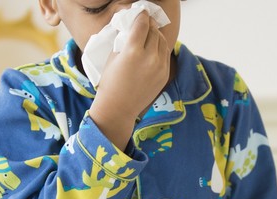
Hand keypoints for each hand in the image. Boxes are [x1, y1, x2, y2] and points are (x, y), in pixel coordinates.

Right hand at [89, 11, 170, 149]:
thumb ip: (125, 40)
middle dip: (149, 25)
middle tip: (145, 23)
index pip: (142, 24)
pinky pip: (165, 54)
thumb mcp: (113, 56)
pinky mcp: (164, 74)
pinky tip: (154, 47)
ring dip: (156, 35)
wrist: (119, 107)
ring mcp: (159, 67)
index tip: (141, 13)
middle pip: (154, 31)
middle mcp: (149, 58)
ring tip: (150, 34)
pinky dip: (160, 48)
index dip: (142, 16)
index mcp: (133, 51)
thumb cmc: (111, 81)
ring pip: (162, 41)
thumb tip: (132, 27)